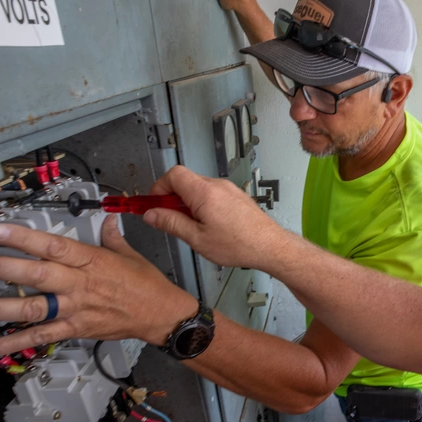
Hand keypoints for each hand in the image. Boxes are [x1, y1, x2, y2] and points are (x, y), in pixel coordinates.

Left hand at [0, 217, 197, 357]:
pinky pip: (40, 337)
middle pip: (32, 274)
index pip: (53, 246)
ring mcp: (74, 309)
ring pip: (29, 308)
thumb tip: (105, 219)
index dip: (24, 238)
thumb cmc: (147, 284)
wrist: (163, 315)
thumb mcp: (129, 253)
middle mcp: (79, 284)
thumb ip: (110, 236)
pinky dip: (12, 344)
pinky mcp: (74, 329)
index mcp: (90, 260)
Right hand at [145, 166, 286, 271]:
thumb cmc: (239, 244)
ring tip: (191, 225)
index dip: (159, 188)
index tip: (154, 204)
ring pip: (198, 188)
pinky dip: (202, 204)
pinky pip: (211, 193)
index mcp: (204, 193)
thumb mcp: (197, 239)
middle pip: (185, 180)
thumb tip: (151, 214)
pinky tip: (207, 224)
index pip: (173, 175)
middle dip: (172, 198)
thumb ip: (171, 223)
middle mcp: (217, 186)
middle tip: (169, 218)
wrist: (270, 246)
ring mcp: (228, 189)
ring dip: (187, 202)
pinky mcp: (235, 196)